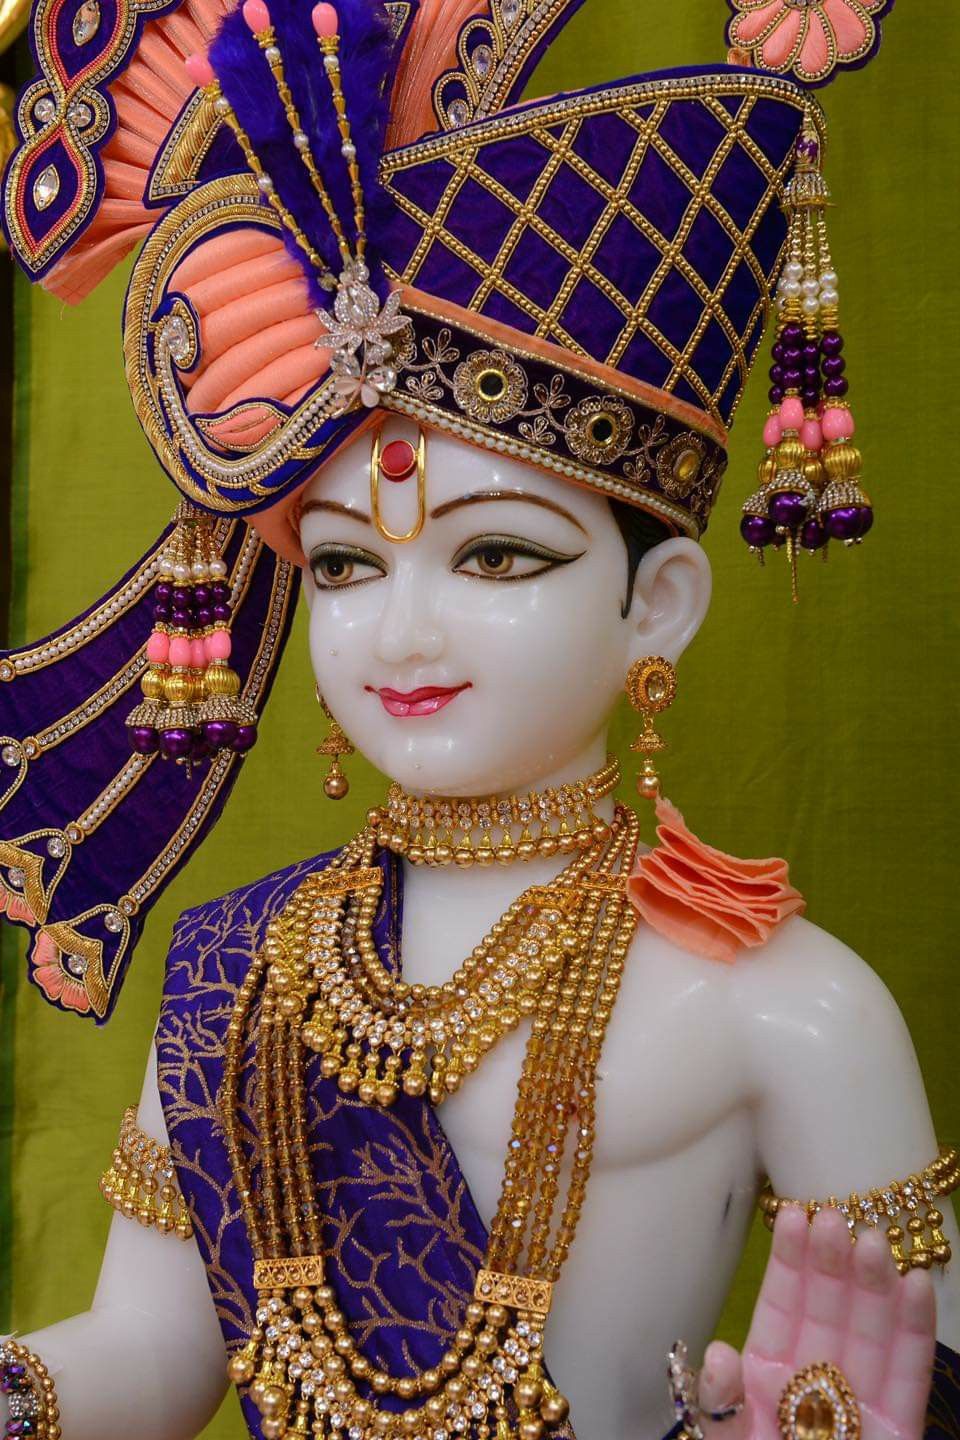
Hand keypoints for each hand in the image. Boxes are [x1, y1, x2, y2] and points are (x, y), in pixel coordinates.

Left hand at [697, 1206, 935, 1439]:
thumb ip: (723, 1411)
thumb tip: (717, 1351)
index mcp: (767, 1379)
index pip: (781, 1307)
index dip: (788, 1264)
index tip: (792, 1216)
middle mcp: (816, 1383)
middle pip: (828, 1311)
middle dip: (832, 1264)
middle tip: (836, 1216)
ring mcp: (861, 1405)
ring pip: (871, 1333)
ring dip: (875, 1287)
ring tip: (874, 1240)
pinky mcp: (899, 1432)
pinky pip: (907, 1375)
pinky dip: (914, 1332)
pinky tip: (917, 1285)